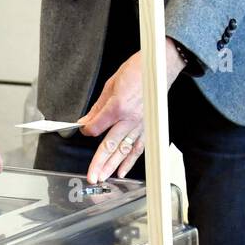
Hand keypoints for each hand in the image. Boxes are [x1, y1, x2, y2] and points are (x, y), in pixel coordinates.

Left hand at [81, 40, 186, 182]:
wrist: (160, 67)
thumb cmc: (138, 71)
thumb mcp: (111, 84)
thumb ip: (98, 107)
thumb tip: (86, 122)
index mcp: (117, 106)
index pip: (96, 127)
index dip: (87, 131)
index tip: (84, 130)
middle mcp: (129, 119)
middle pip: (110, 145)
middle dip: (99, 163)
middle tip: (91, 177)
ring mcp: (140, 125)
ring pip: (124, 150)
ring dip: (112, 166)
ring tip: (103, 177)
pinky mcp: (148, 127)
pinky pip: (139, 148)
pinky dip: (130, 161)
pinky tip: (122, 171)